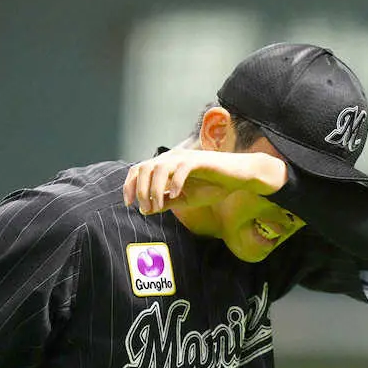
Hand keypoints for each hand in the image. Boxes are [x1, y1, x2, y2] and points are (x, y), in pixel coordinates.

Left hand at [123, 148, 287, 213]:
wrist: (238, 178)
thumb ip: (166, 202)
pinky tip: (177, 195)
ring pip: (159, 168)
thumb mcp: (186, 199)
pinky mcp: (199, 160)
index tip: (130, 204)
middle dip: (140, 190)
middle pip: (144, 168)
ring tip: (158, 206)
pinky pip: (181, 169)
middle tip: (146, 208)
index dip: (130, 185)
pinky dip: (175, 183)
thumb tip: (145, 209)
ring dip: (155, 189)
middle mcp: (172, 159)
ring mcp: (185, 158)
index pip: (139, 170)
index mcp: (166, 166)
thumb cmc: (214, 186)